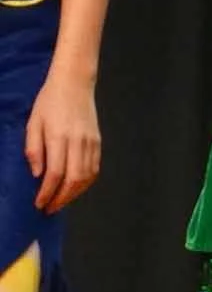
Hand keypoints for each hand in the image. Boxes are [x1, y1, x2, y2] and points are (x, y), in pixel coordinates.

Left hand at [24, 71, 98, 213]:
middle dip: (62, 198)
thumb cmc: (49, 102)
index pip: (55, 173)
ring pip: (87, 176)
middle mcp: (78, 142)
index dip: (47, 192)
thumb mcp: (33, 123)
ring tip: (61, 200)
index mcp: (59, 137)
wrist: (75, 84)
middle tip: (50, 208)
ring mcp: (91, 142)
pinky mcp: (98, 142)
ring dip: (75, 193)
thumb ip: (34, 150)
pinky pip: (94, 168)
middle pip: (75, 179)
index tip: (39, 203)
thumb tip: (37, 174)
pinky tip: (75, 187)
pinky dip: (86, 182)